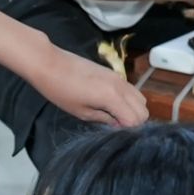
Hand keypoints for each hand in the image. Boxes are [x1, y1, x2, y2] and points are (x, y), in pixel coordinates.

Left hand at [26, 42, 147, 127]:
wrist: (50, 63)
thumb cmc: (60, 90)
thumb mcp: (81, 111)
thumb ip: (104, 119)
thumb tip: (118, 125)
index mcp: (113, 97)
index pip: (136, 119)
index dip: (128, 129)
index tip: (114, 131)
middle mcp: (121, 86)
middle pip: (143, 109)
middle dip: (134, 120)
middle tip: (115, 125)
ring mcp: (119, 77)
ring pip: (140, 98)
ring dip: (132, 109)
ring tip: (113, 114)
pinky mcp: (114, 73)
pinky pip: (131, 90)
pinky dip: (128, 100)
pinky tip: (110, 103)